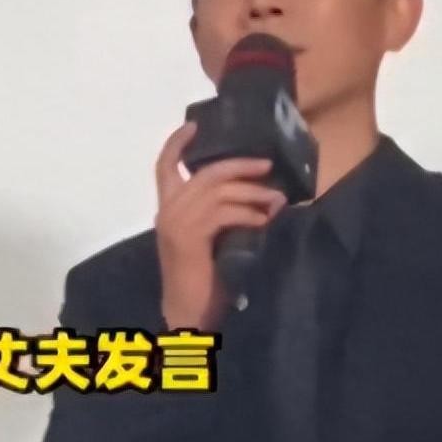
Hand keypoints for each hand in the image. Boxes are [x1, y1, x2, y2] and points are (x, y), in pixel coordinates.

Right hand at [155, 121, 286, 330]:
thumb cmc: (200, 281)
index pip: (164, 167)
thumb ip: (218, 216)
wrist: (186, 315)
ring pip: (218, 190)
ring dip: (252, 192)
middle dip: (239, 165)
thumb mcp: (207, 240)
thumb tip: (255, 195)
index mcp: (167, 210)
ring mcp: (177, 223)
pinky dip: (248, 213)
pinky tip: (264, 219)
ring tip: (276, 198)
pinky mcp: (191, 236)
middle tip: (266, 164)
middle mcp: (168, 211)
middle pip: (205, 173)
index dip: (177, 144)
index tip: (195, 126)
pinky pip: (225, 213)